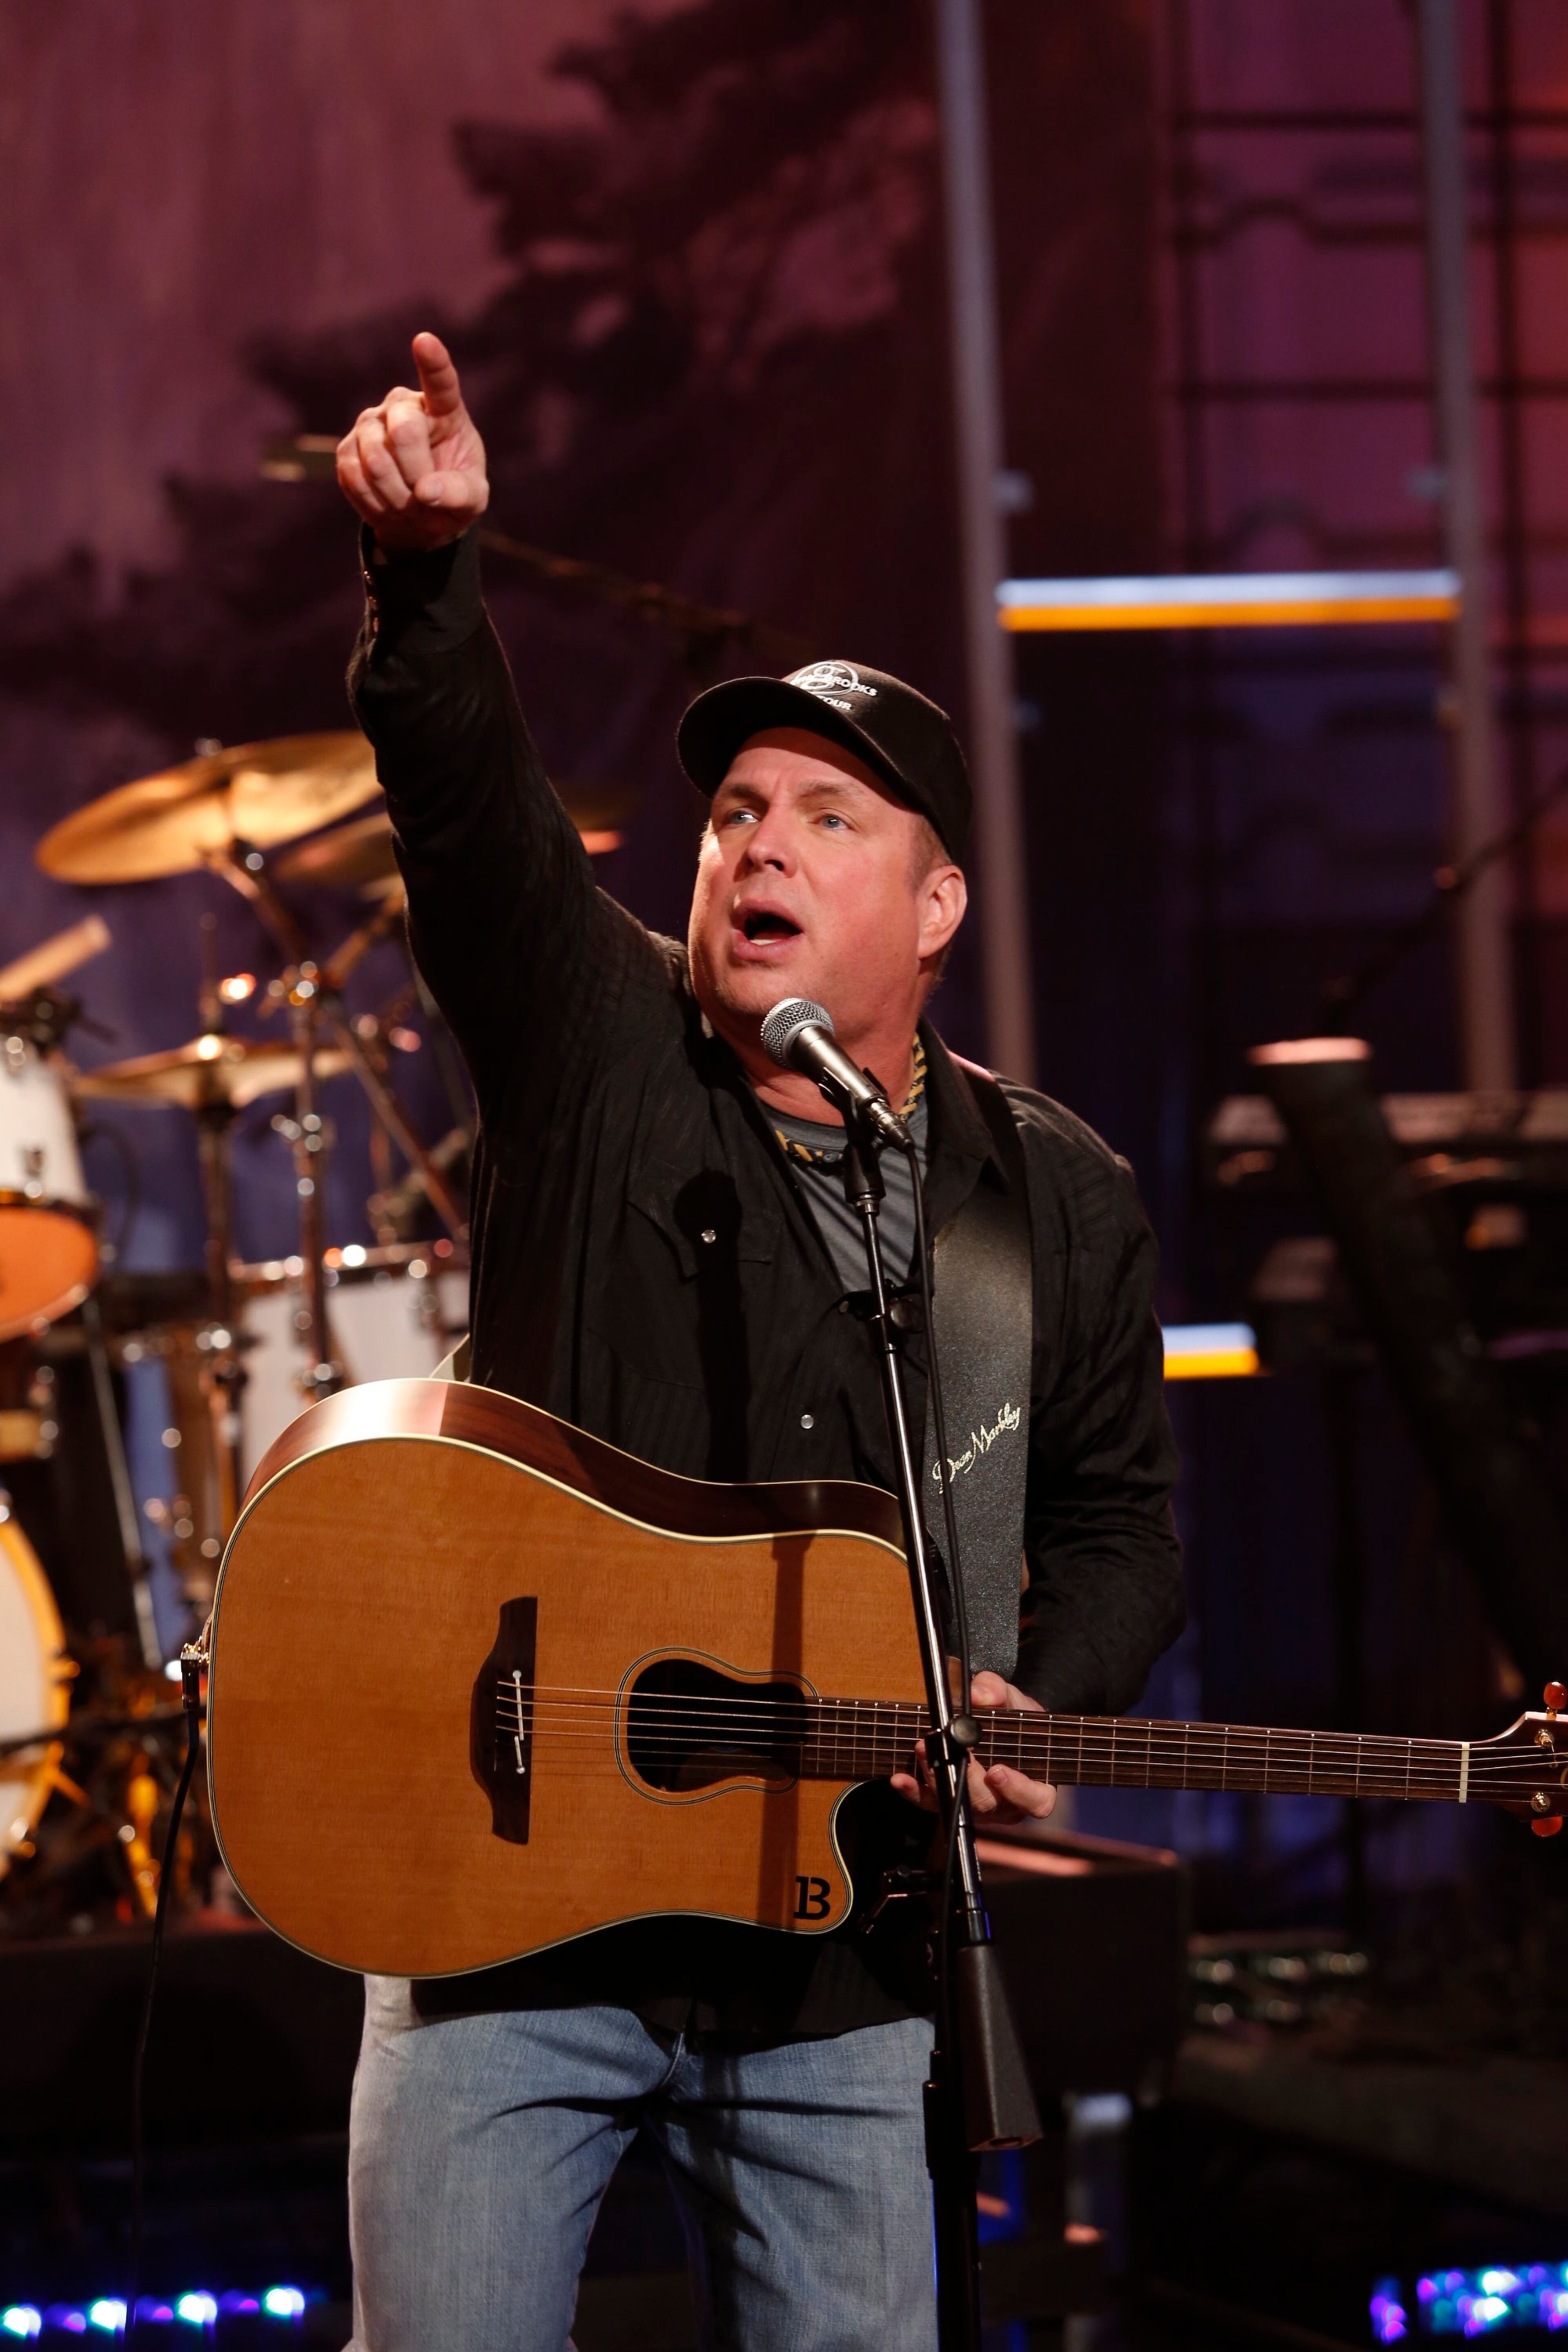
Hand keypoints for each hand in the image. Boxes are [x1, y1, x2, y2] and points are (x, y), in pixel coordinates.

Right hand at [336, 331, 488, 551]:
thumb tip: (425, 492)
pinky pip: (355, 478)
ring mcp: (370, 423)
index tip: (425, 342)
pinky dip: (375, 503)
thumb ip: (459, 494)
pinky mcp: (347, 448)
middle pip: (404, 432)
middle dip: (417, 474)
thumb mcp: (471, 500)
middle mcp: (403, 405)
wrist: (419, 514)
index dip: (432, 362)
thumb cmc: (452, 496)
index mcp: (443, 408)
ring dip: (397, 495)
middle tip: (425, 497)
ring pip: (376, 460)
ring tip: (409, 503)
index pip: (440, 381)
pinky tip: (388, 503)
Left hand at [891, 1671, 1056, 1827]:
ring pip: (956, 1804)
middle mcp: (1005, 1805)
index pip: (1035, 1800)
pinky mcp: (947, 1804)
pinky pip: (930, 1804)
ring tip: (923, 1750)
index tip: (997, 1771)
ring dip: (936, 1779)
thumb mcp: (1013, 1700)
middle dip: (967, 1778)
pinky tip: (900, 1778)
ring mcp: (975, 1808)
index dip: (1018, 1790)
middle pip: (988, 1803)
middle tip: (951, 1750)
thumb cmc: (1013, 1718)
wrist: (995, 1727)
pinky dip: (913, 1791)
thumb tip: (981, 1695)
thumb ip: (999, 1693)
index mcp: (1033, 1786)